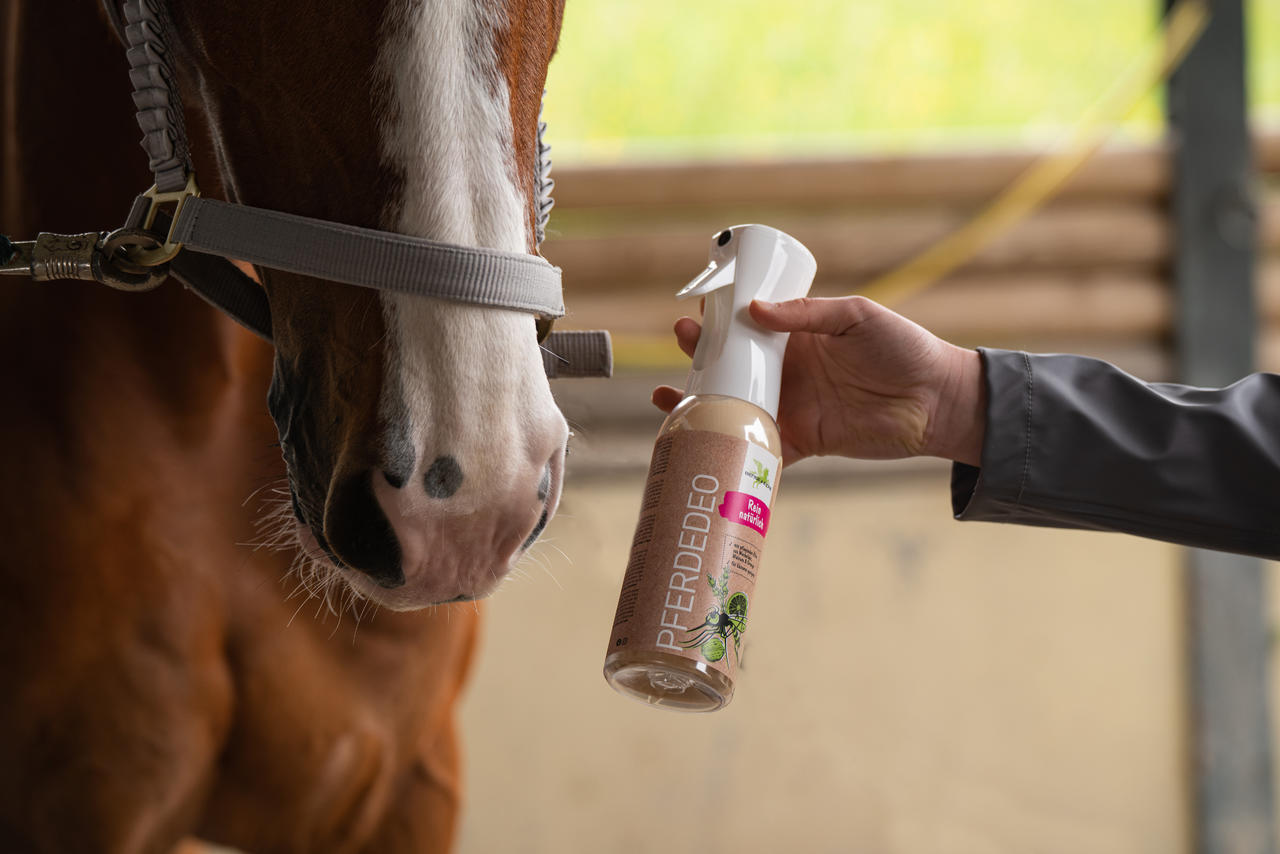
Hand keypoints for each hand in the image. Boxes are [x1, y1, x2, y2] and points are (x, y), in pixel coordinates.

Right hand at [652, 297, 985, 466]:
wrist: (937, 400)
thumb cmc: (904, 348)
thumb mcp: (857, 316)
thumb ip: (809, 313)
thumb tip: (756, 311)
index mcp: (798, 338)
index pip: (748, 326)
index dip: (720, 320)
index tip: (696, 311)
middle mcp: (788, 373)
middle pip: (731, 365)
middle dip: (699, 355)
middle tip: (682, 341)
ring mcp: (792, 408)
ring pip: (735, 407)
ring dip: (700, 402)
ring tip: (667, 396)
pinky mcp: (802, 442)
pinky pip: (759, 448)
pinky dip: (731, 451)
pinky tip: (701, 445)